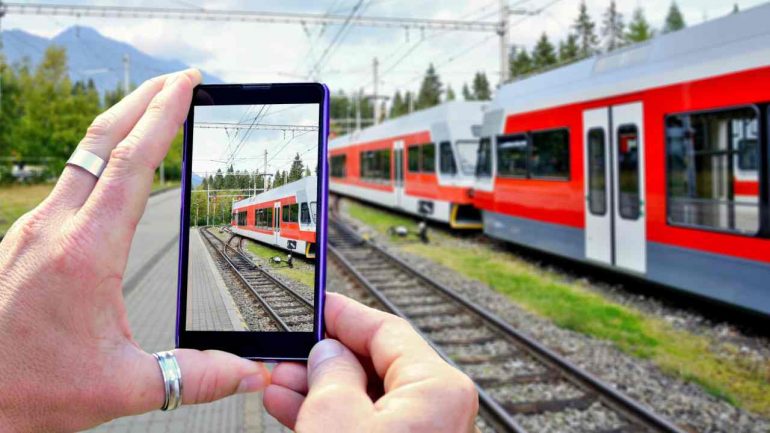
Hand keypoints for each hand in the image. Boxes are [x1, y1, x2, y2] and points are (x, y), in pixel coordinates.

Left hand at [0, 70, 269, 431]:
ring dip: (121, 124)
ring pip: (82, 155)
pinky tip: (114, 166)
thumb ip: (196, 376)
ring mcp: (33, 229)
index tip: (187, 85)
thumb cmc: (29, 391)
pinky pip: (69, 179)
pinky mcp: (25, 239)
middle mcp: (54, 228)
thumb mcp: (123, 386)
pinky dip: (101, 156)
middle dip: (144, 99)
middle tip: (179, 78)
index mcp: (84, 252)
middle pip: (102, 139)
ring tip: (153, 110)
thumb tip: (250, 372)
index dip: (164, 116)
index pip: (133, 163)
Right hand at [264, 293, 478, 432]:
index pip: (387, 330)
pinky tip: (295, 410)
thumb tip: (328, 354)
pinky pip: (370, 425)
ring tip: (281, 385)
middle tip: (291, 355)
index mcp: (438, 389)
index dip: (347, 315)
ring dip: (323, 390)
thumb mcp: (336, 419)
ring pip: (369, 399)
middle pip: (377, 365)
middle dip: (326, 359)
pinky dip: (336, 417)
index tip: (322, 305)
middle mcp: (440, 410)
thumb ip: (330, 374)